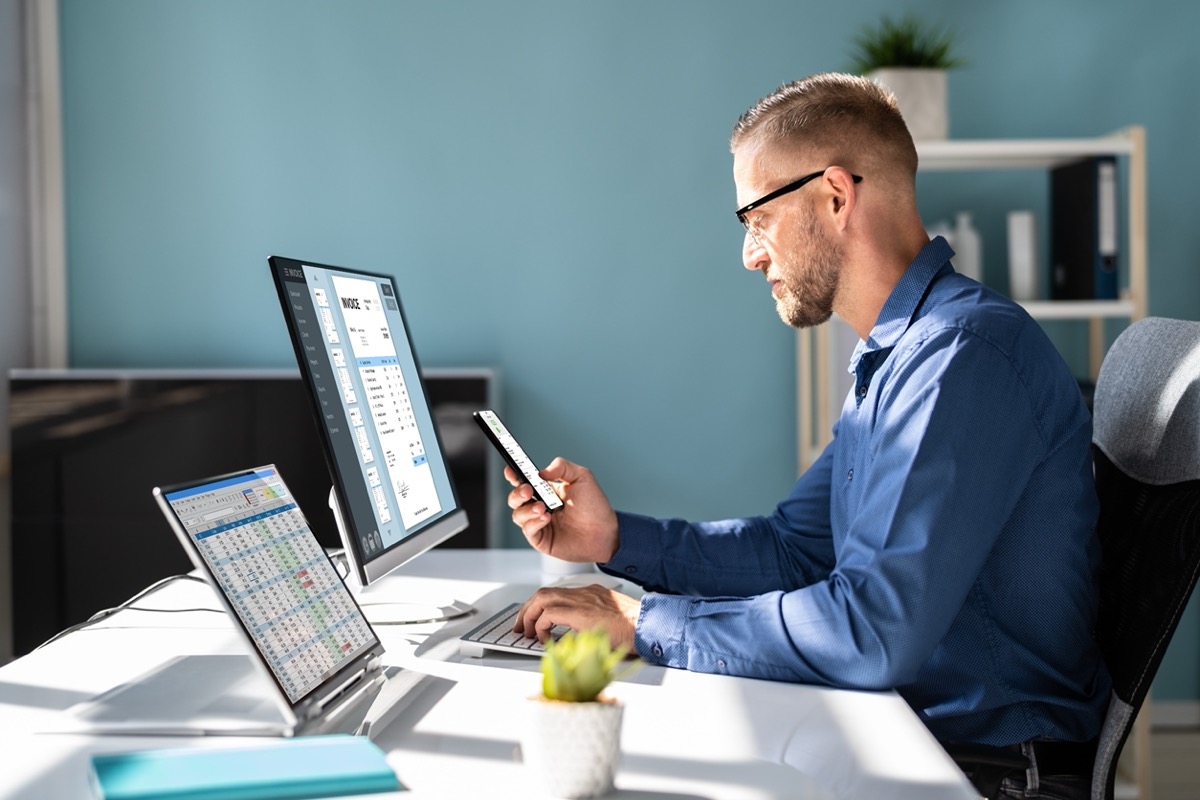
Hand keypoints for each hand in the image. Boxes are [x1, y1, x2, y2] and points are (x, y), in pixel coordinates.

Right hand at [506, 457, 618, 563]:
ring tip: (543, 508)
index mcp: (547, 491)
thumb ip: (562, 467)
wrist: (605, 533)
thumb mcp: (582, 477)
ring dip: (527, 509)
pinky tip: (546, 518)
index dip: (514, 476)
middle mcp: (540, 506)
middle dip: (517, 492)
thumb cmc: (595, 507)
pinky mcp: (541, 539)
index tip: (510, 470)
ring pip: (518, 515)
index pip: (524, 481)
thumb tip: (542, 471)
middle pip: (515, 498)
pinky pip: (528, 530)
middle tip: (527, 490)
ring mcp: (539, 523)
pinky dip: (534, 523)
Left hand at [514, 584, 640, 650]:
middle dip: (527, 610)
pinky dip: (541, 626)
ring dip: (530, 616)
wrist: (649, 626)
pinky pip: (549, 614)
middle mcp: (584, 592)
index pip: (557, 593)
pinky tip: (544, 639)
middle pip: (544, 593)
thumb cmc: (635, 630)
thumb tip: (573, 638)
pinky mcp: (581, 611)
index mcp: (591, 593)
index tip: (533, 621)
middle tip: (521, 627)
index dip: (540, 607)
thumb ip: (590, 624)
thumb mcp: (608, 623)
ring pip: (542, 599)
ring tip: (527, 633)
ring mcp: (583, 599)